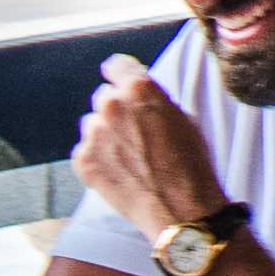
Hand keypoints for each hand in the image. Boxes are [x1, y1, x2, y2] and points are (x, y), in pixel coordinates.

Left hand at [73, 55, 226, 240]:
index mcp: (140, 89)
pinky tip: (120, 172)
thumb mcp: (184, 118)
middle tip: (135, 132)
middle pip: (104, 96)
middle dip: (117, 109)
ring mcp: (94, 134)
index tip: (118, 79)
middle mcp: (112, 105)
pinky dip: (98, 158)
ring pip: (93, 124)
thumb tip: (141, 98)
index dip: (120, 73)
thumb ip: (155, 101)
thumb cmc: (192, 164)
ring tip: (129, 156)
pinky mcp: (83, 161)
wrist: (181, 210)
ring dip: (106, 134)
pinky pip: (85, 150)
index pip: (117, 65)